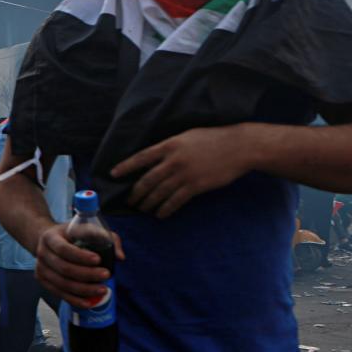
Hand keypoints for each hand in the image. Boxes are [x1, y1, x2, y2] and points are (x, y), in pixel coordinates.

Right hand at [33, 222, 124, 307]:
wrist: (47, 241)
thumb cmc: (70, 235)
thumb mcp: (85, 228)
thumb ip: (105, 237)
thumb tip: (119, 257)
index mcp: (50, 237)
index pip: (64, 249)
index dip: (81, 256)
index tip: (99, 260)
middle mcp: (42, 253)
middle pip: (64, 268)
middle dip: (87, 274)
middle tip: (106, 275)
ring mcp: (40, 268)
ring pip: (62, 283)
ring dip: (84, 289)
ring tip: (102, 290)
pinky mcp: (43, 281)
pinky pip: (59, 293)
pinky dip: (74, 299)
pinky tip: (89, 302)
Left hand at [111, 125, 249, 218]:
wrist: (239, 146)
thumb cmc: (213, 139)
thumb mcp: (187, 136)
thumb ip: (170, 147)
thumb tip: (154, 157)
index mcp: (169, 145)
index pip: (140, 157)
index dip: (125, 167)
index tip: (112, 174)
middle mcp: (173, 160)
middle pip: (146, 180)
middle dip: (135, 193)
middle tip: (129, 201)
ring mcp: (184, 174)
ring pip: (159, 193)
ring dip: (148, 203)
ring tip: (142, 209)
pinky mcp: (196, 186)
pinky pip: (175, 201)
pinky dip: (165, 209)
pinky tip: (160, 214)